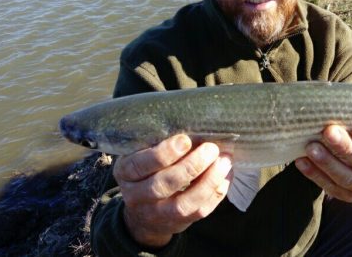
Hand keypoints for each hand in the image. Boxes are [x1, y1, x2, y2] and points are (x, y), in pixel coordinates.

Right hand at [113, 134, 232, 247]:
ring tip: (224, 161)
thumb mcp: (142, 155)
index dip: (163, 154)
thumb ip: (158, 143)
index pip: (139, 165)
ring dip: (208, 181)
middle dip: (190, 166)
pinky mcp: (178, 223)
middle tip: (211, 149)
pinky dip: (216, 192)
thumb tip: (195, 128)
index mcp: (125, 173)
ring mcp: (157, 214)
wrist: (143, 214)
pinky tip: (226, 174)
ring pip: (183, 204)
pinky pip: (199, 211)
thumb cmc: (147, 171)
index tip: (185, 140)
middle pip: (162, 185)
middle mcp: (137, 196)